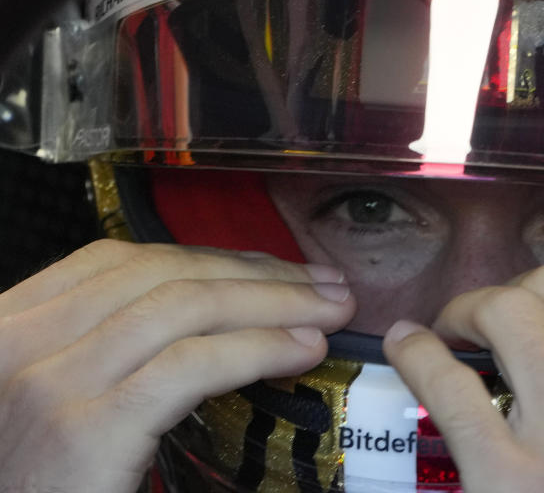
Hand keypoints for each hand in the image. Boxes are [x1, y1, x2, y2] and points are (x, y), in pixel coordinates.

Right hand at [0, 240, 355, 492]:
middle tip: (323, 285)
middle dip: (256, 274)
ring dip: (273, 303)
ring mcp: (47, 384)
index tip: (275, 268)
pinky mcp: (84, 431)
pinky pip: (190, 366)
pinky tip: (301, 350)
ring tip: (329, 313)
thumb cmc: (52, 480)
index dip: (210, 257)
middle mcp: (17, 343)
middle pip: (161, 275)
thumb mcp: (68, 393)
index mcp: (13, 326)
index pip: (121, 262)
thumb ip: (119, 348)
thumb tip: (225, 309)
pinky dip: (257, 348)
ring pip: (184, 308)